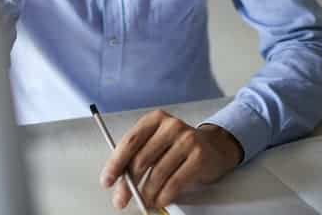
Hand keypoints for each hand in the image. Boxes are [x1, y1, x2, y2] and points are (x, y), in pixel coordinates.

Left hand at [100, 111, 243, 209]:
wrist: (213, 146)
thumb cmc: (178, 146)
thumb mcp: (157, 142)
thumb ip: (138, 154)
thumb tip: (119, 179)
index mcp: (154, 119)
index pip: (130, 142)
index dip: (116, 163)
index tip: (107, 180)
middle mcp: (170, 126)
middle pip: (142, 159)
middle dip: (129, 184)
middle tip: (121, 199)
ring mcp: (186, 140)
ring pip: (158, 173)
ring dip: (147, 193)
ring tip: (143, 202)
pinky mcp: (199, 156)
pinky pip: (175, 182)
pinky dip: (164, 196)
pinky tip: (158, 200)